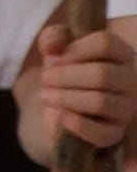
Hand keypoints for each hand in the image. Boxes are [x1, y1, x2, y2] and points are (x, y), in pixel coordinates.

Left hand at [36, 22, 136, 154]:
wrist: (62, 103)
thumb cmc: (65, 68)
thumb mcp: (56, 47)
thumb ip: (53, 37)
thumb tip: (52, 45)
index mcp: (120, 53)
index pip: (105, 43)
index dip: (76, 48)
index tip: (54, 56)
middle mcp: (130, 81)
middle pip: (102, 74)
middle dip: (66, 76)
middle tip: (44, 78)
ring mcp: (126, 109)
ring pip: (100, 102)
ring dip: (66, 97)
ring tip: (45, 94)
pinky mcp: (115, 133)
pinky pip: (101, 133)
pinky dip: (77, 124)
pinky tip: (58, 115)